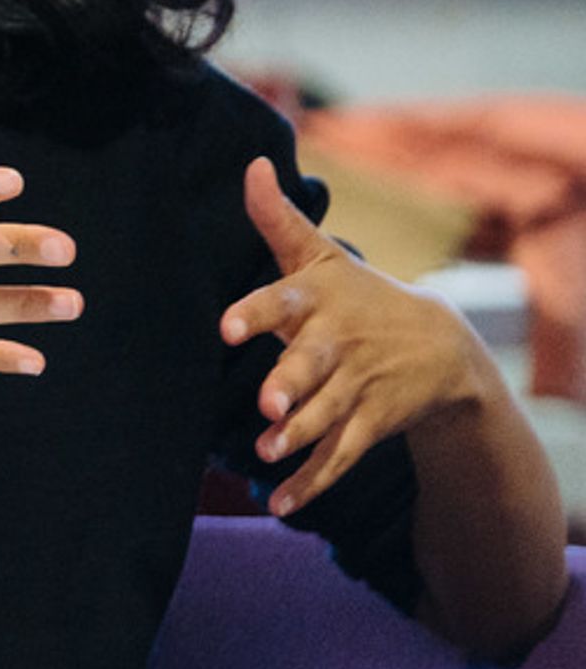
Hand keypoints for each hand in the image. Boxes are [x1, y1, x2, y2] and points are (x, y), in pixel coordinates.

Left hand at [219, 155, 481, 516]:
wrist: (441, 346)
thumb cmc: (359, 293)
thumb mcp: (322, 254)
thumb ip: (278, 219)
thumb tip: (250, 164)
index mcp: (318, 299)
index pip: (284, 299)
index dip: (257, 312)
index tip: (227, 325)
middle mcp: (337, 344)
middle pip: (310, 365)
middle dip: (291, 384)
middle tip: (268, 404)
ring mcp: (357, 388)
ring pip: (325, 415)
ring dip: (298, 437)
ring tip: (269, 451)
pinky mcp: (369, 424)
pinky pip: (338, 457)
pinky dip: (310, 483)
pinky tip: (280, 504)